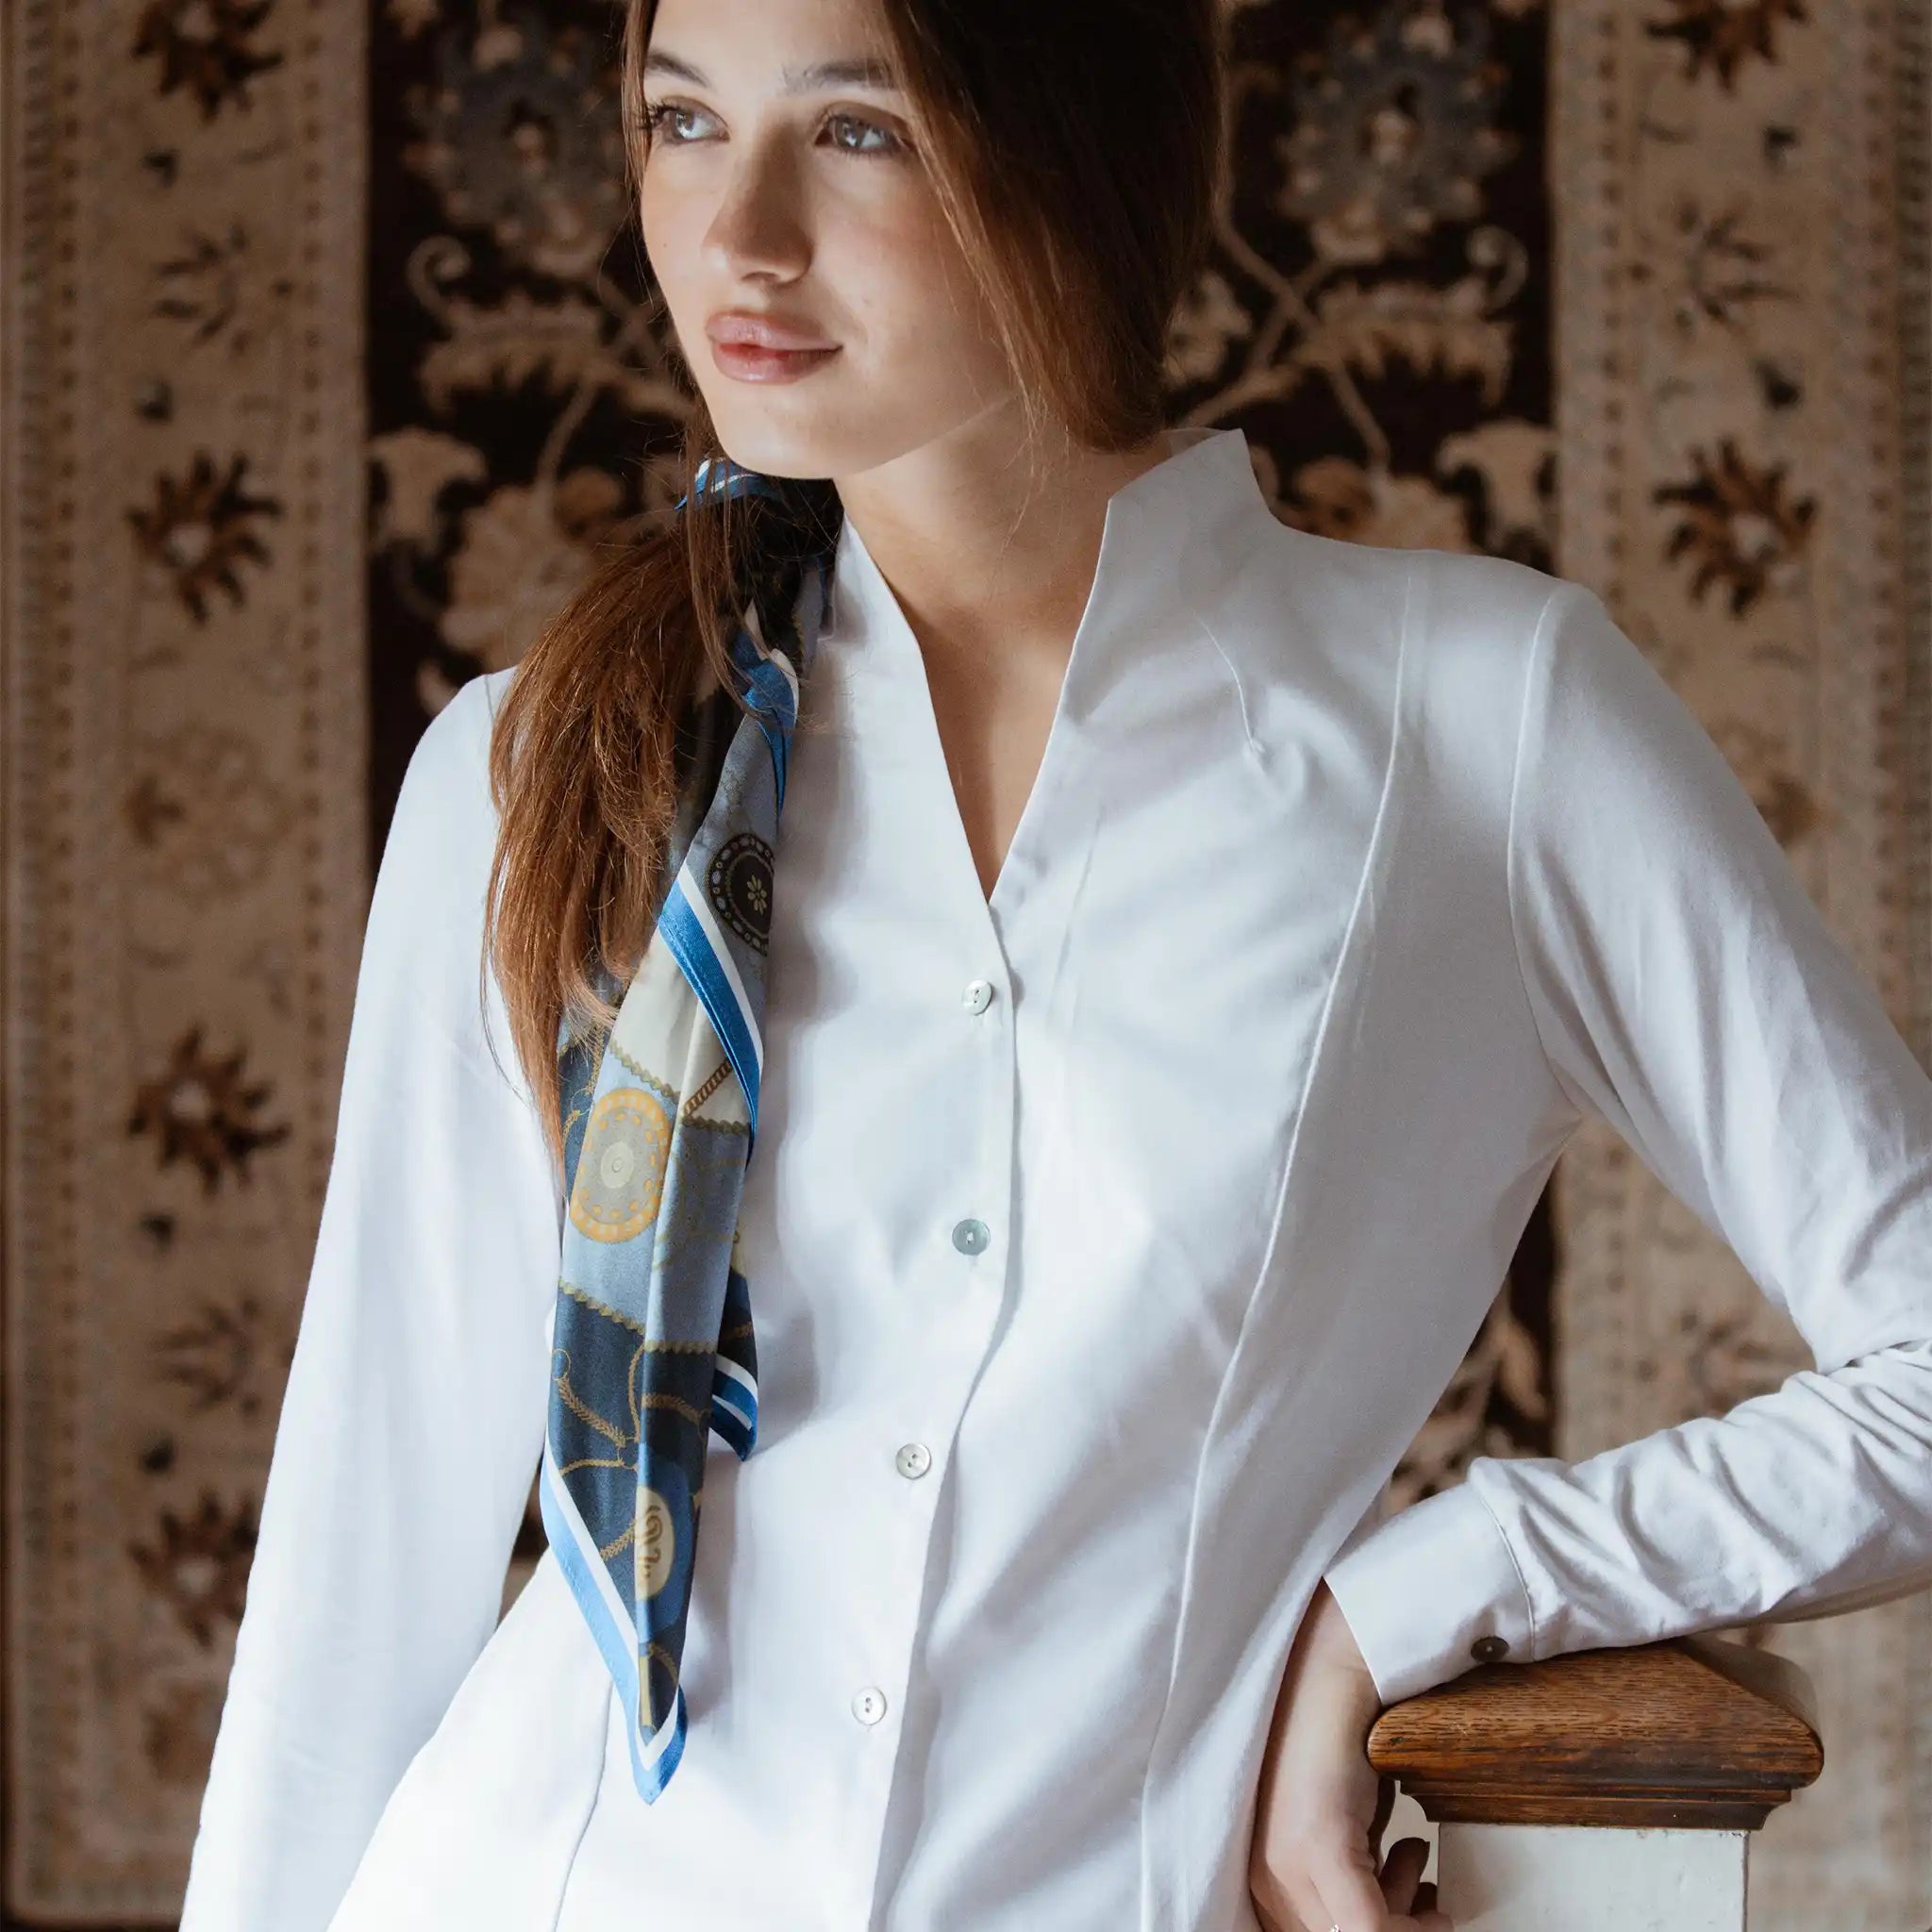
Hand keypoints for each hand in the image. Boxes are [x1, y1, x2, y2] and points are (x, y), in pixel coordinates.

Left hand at [1249, 1580, 1452, 1931]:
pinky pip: (1371, 1930)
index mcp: (1265, 1875)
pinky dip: (1411, 1923)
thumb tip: (1385, 1925)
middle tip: (1422, 1896)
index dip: (1380, 1930)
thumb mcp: (1340, 1831)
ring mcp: (1290, 1862)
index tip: (1410, 1916)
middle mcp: (1267, 1875)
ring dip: (1404, 1917)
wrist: (1336, 1674)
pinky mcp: (1322, 1846)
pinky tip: (1420, 1853)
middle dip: (1395, 1928)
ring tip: (1415, 1859)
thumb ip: (1345, 1883)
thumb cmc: (1338, 1745)